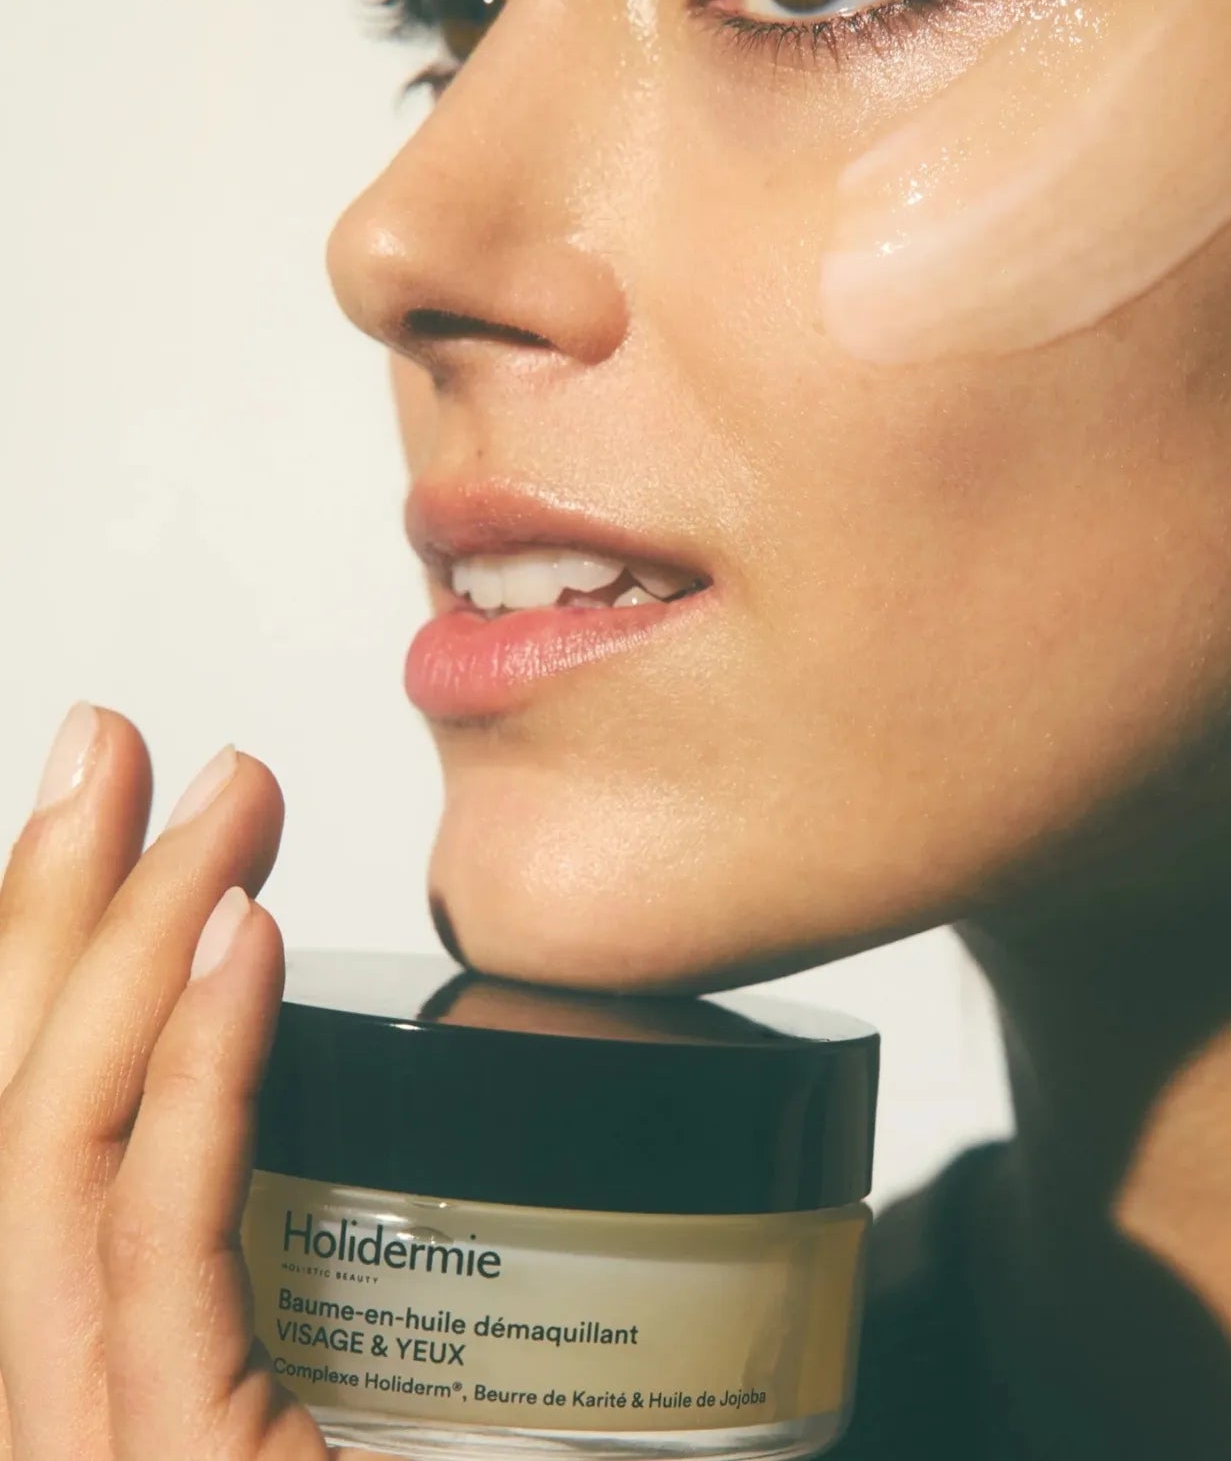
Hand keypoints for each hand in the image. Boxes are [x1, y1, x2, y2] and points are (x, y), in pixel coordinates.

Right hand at [0, 704, 357, 1459]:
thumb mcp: (276, 1414)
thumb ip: (234, 1301)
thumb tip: (288, 1107)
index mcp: (84, 1391)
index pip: (35, 1147)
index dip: (47, 968)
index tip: (104, 825)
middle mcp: (50, 1415)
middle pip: (23, 1123)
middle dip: (60, 911)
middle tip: (114, 754)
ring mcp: (83, 1450)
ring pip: (62, 1155)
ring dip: (131, 938)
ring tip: (218, 795)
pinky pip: (156, 1246)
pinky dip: (195, 1068)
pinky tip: (242, 934)